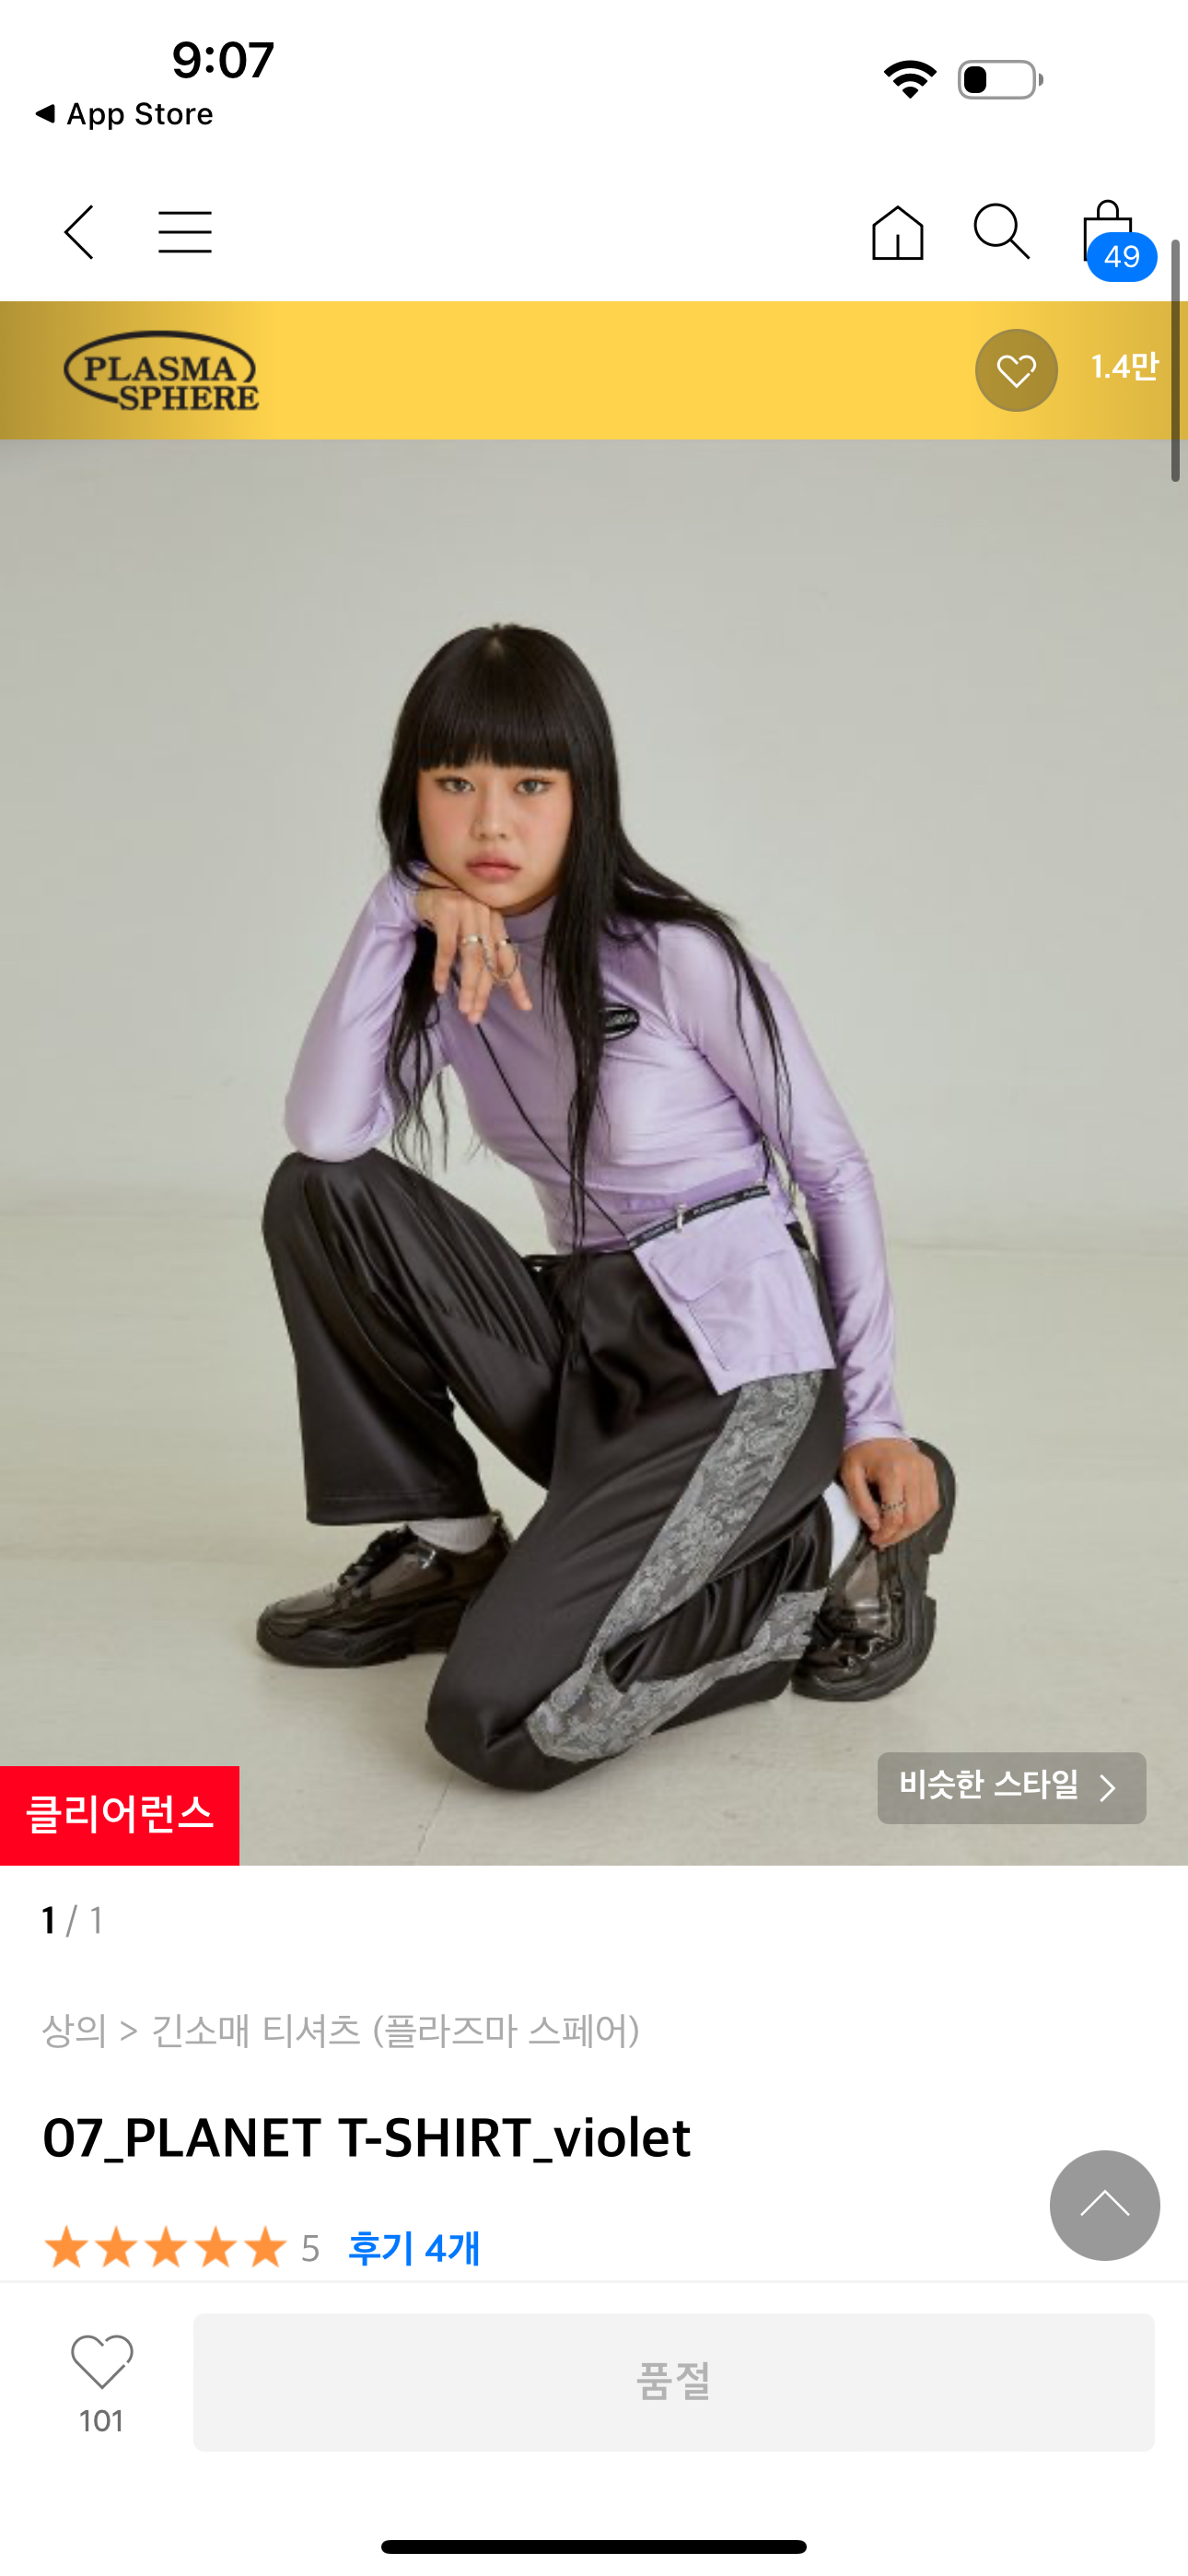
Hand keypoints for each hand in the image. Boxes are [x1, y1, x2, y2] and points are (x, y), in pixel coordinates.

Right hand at [413, 870, 533, 1023]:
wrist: (425, 881)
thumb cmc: (451, 911)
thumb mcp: (472, 928)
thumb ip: (483, 949)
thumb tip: (493, 984)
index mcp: (496, 921)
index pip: (509, 957)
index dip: (516, 983)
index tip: (525, 1007)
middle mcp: (486, 915)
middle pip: (489, 962)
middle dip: (483, 992)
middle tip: (476, 1016)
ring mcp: (467, 911)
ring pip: (472, 957)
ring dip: (468, 986)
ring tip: (464, 1008)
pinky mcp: (446, 911)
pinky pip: (447, 947)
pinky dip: (443, 969)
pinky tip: (441, 986)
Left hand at [840, 1438, 939, 1550]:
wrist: (875, 1429)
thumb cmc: (862, 1451)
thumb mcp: (850, 1475)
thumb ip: (861, 1502)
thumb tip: (875, 1524)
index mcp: (893, 1471)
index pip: (895, 1516)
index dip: (886, 1534)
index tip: (875, 1539)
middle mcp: (914, 1470)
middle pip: (914, 1517)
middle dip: (898, 1535)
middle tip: (884, 1540)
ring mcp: (925, 1470)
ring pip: (926, 1512)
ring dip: (912, 1529)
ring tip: (895, 1532)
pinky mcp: (931, 1471)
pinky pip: (933, 1502)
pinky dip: (922, 1516)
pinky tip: (907, 1519)